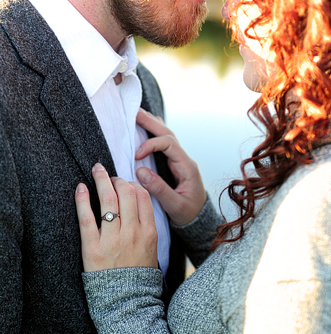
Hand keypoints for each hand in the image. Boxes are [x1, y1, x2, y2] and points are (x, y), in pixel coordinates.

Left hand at [75, 163, 157, 271]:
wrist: (127, 301)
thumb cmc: (137, 275)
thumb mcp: (151, 249)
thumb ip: (146, 226)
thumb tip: (138, 205)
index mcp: (148, 232)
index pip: (142, 196)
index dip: (131, 184)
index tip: (123, 182)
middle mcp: (131, 232)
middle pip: (126, 193)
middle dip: (116, 179)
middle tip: (107, 175)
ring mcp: (112, 240)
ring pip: (108, 200)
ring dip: (101, 180)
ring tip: (95, 171)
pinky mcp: (93, 248)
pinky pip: (87, 218)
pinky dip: (82, 200)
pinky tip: (80, 188)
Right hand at [134, 109, 206, 226]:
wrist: (198, 220)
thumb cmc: (188, 214)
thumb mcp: (175, 206)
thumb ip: (158, 189)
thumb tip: (140, 171)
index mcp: (187, 167)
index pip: (169, 145)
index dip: (151, 145)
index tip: (136, 156)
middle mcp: (184, 160)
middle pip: (168, 134)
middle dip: (151, 123)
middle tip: (134, 113)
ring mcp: (179, 161)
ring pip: (167, 136)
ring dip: (152, 125)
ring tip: (137, 115)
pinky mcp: (173, 165)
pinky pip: (163, 145)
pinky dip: (153, 134)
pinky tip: (144, 129)